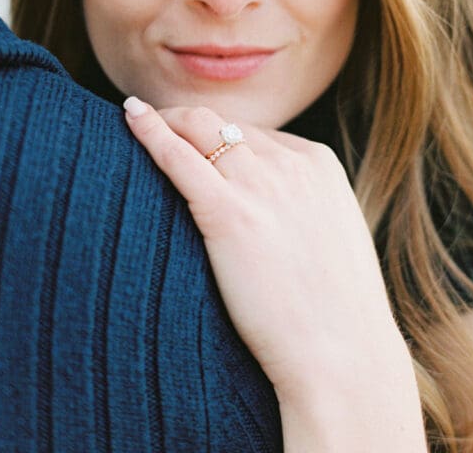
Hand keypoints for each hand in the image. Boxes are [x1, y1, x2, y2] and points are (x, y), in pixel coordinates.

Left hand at [124, 97, 424, 450]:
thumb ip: (301, 209)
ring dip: (166, 119)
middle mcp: (291, 163)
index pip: (257, 134)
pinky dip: (150, 131)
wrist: (343, 356)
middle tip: (155, 125)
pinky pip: (179, 156)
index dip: (221, 140)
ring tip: (138, 120)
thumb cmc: (336, 315)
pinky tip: (129, 117)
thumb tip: (269, 213)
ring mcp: (261, 184)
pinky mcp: (228, 212)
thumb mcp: (330, 238)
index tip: (194, 147)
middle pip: (226, 123)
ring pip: (201, 126)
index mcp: (319, 164)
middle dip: (188, 120)